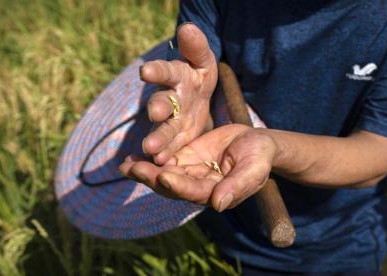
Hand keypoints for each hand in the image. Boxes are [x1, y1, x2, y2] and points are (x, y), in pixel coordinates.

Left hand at [119, 125, 277, 211]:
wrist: (256, 142)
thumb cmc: (260, 156)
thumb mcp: (253, 168)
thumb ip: (237, 185)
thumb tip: (218, 205)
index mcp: (216, 193)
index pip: (194, 192)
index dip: (179, 186)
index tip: (165, 176)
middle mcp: (199, 187)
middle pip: (172, 186)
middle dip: (153, 178)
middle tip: (134, 168)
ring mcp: (190, 173)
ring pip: (164, 175)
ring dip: (145, 172)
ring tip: (126, 165)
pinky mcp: (185, 158)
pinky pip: (164, 160)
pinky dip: (148, 159)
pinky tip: (130, 157)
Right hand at [140, 23, 217, 164]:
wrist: (197, 96)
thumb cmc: (198, 75)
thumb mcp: (203, 61)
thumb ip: (196, 47)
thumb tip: (188, 27)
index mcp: (177, 76)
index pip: (166, 70)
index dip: (156, 71)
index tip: (145, 72)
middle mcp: (169, 98)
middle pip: (162, 102)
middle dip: (158, 108)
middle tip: (154, 113)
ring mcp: (170, 120)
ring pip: (163, 128)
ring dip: (157, 137)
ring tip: (151, 149)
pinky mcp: (174, 138)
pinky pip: (168, 146)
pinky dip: (163, 154)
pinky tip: (159, 163)